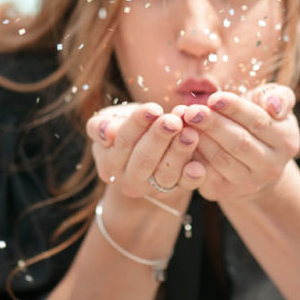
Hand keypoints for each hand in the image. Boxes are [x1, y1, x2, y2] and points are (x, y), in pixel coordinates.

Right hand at [86, 102, 204, 199]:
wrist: (147, 156)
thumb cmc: (129, 130)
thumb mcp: (111, 123)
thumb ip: (101, 125)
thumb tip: (106, 132)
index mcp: (110, 160)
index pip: (122, 141)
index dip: (137, 124)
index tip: (153, 109)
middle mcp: (129, 179)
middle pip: (143, 159)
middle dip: (159, 138)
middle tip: (173, 121)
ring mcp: (153, 188)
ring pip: (165, 174)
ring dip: (179, 153)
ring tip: (190, 134)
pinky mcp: (176, 190)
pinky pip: (184, 186)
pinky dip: (191, 177)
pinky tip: (198, 166)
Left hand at [175, 84, 298, 202]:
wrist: (255, 162)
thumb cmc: (262, 122)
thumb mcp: (276, 105)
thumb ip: (280, 97)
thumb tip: (273, 106)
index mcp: (287, 141)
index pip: (259, 122)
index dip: (235, 109)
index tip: (214, 98)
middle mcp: (271, 166)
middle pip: (239, 143)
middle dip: (213, 125)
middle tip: (192, 111)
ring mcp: (249, 183)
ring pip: (221, 159)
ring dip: (199, 139)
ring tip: (183, 121)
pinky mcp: (225, 192)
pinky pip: (205, 172)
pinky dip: (191, 155)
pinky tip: (181, 138)